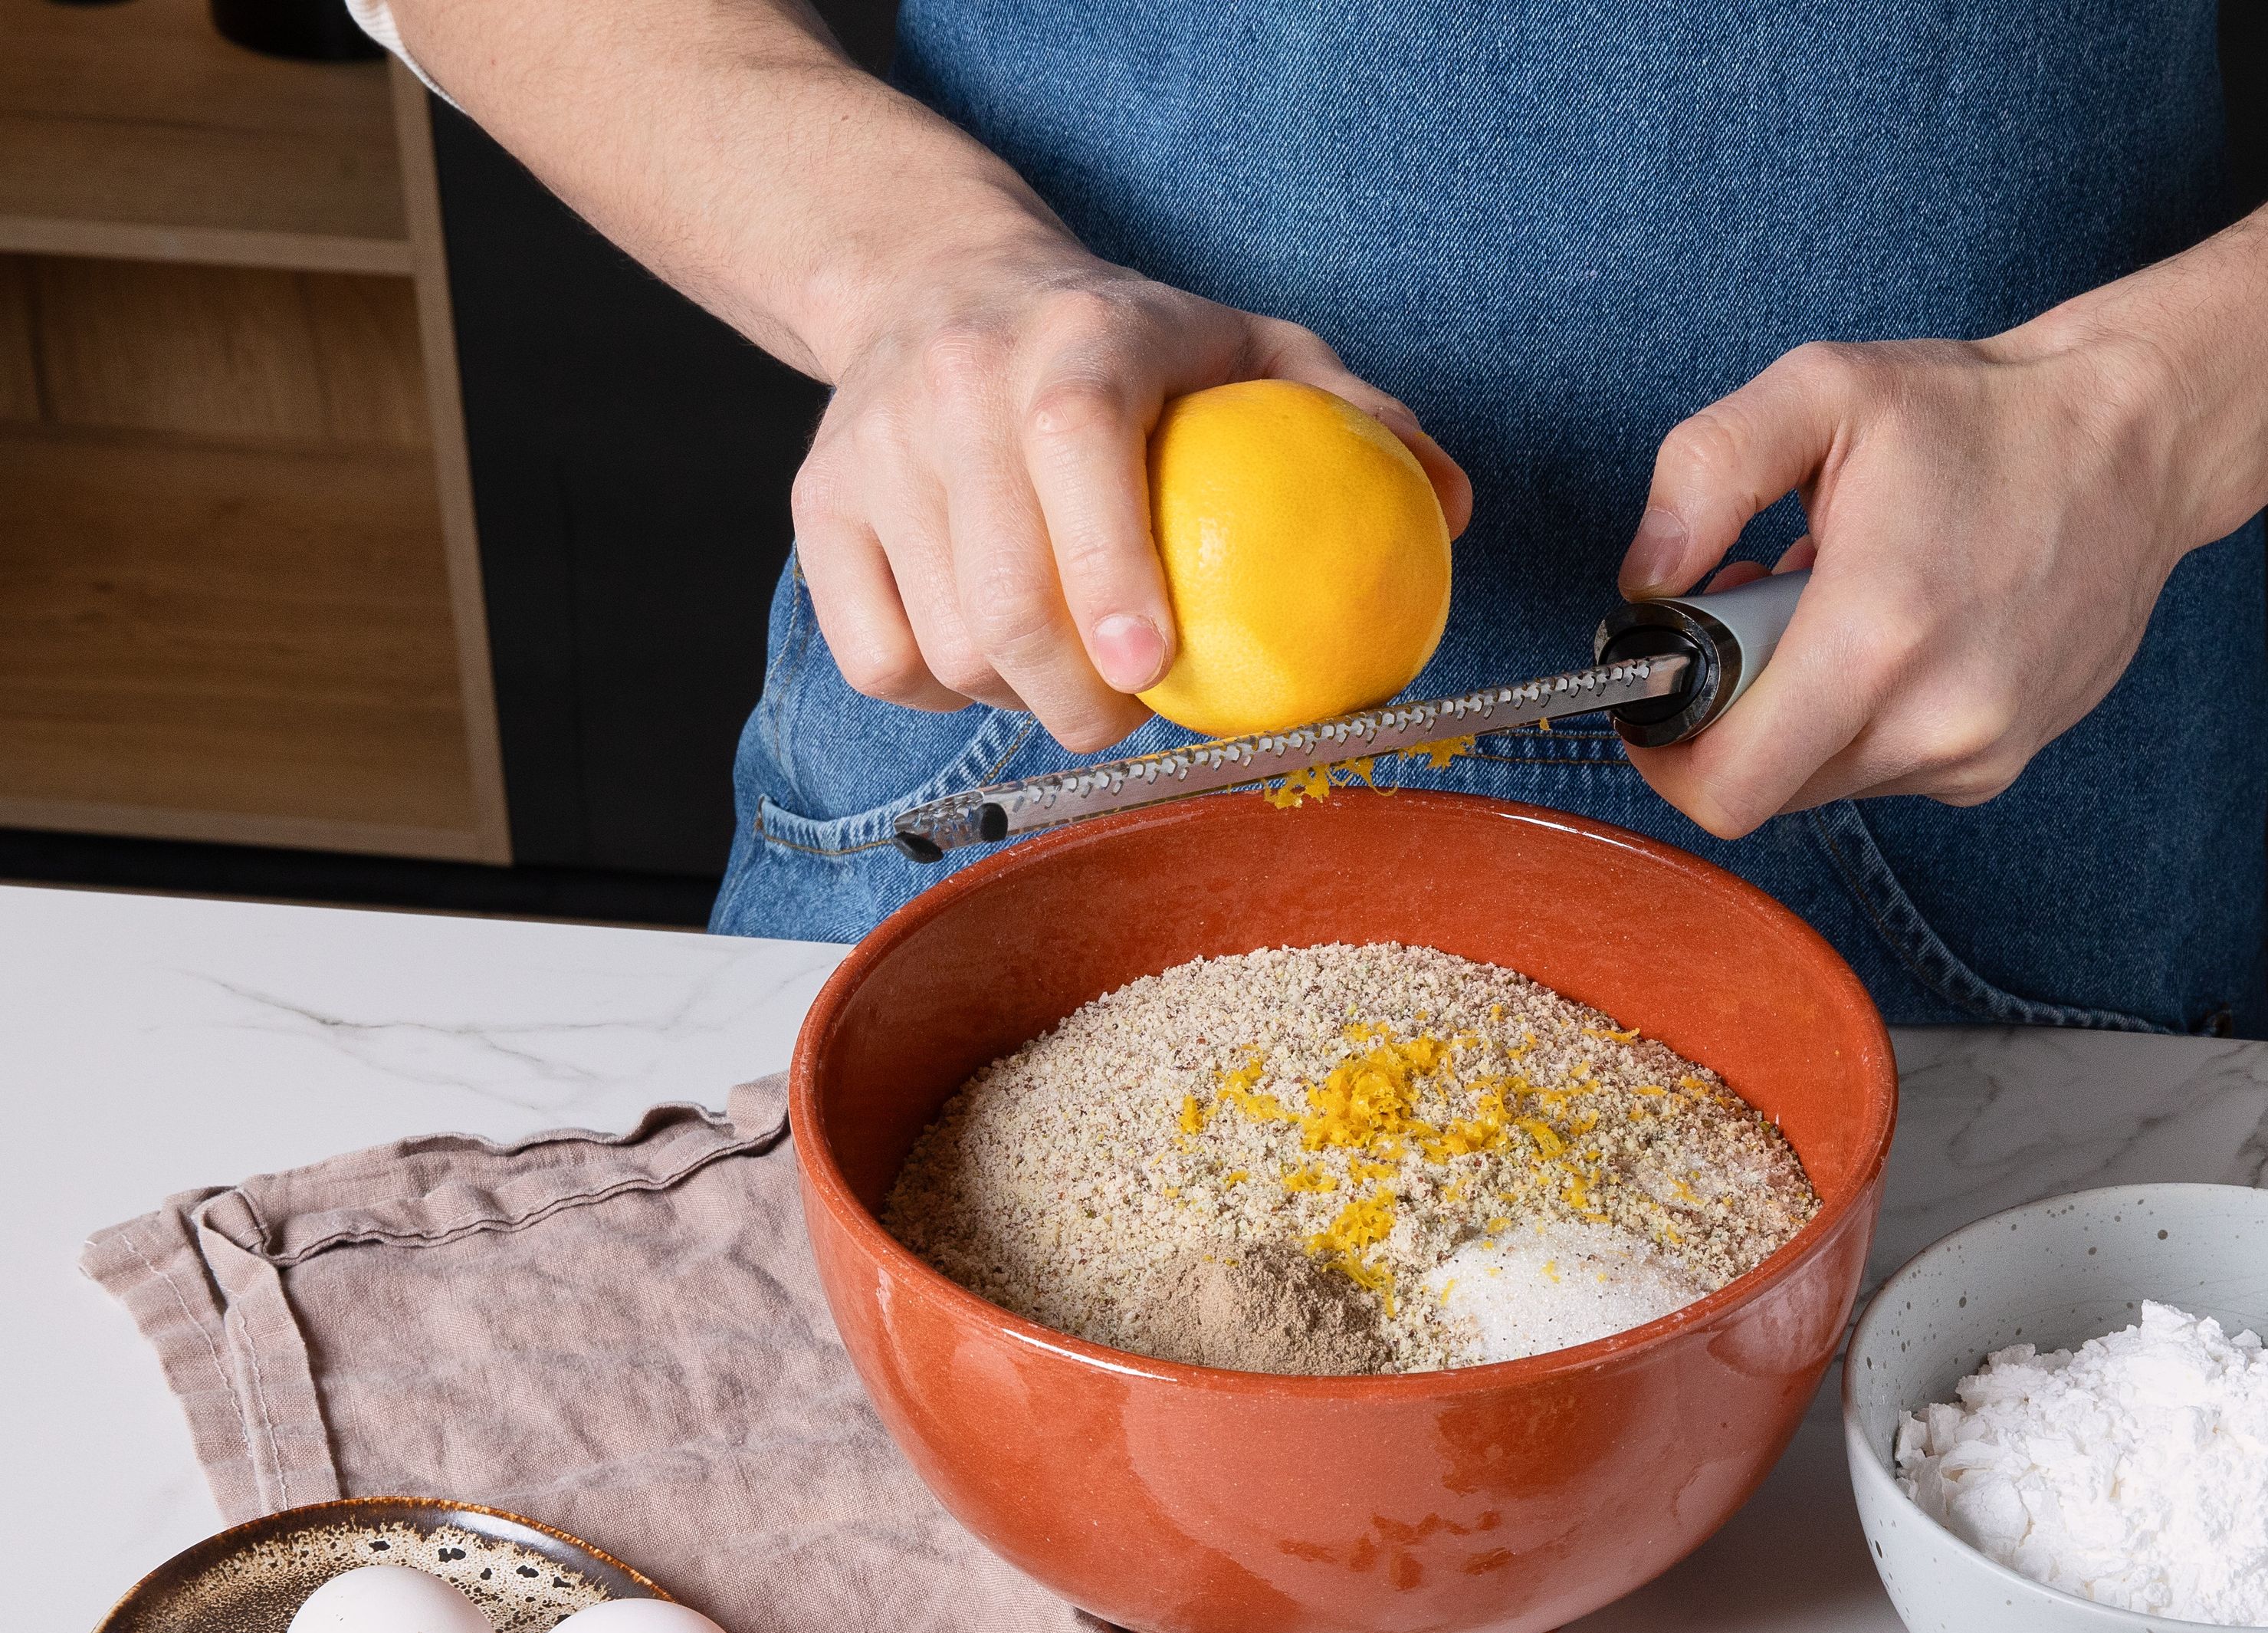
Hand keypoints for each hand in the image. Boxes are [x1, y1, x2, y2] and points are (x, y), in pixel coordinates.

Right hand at [793, 204, 1470, 750]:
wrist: (933, 280)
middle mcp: (954, 385)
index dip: (1108, 571)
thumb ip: (1353, 416)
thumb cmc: (1122, 341)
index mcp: (1070, 338)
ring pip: (942, 644)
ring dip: (1017, 700)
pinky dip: (940, 691)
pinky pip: (877, 658)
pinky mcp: (818, 508)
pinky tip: (990, 661)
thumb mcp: (1244, 346)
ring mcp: (871, 451)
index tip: (1150, 668)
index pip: (1071, 452)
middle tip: (1131, 717)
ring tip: (1069, 676)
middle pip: (1001, 592)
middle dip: (1074, 700)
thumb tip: (1450, 507)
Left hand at [1613, 333, 2202, 835]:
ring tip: (1832, 607)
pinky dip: (1858, 717)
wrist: (2139, 443)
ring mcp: (1976, 753)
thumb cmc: (1980, 415)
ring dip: (1796, 713)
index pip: (1729, 789)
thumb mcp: (1822, 390)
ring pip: (1820, 781)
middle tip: (1753, 611)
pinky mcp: (1999, 763)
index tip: (1658, 693)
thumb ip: (1706, 471)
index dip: (1667, 754)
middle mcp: (1936, 721)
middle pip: (1764, 788)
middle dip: (1730, 713)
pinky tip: (1889, 635)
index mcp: (1878, 639)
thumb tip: (1645, 577)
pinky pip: (1881, 770)